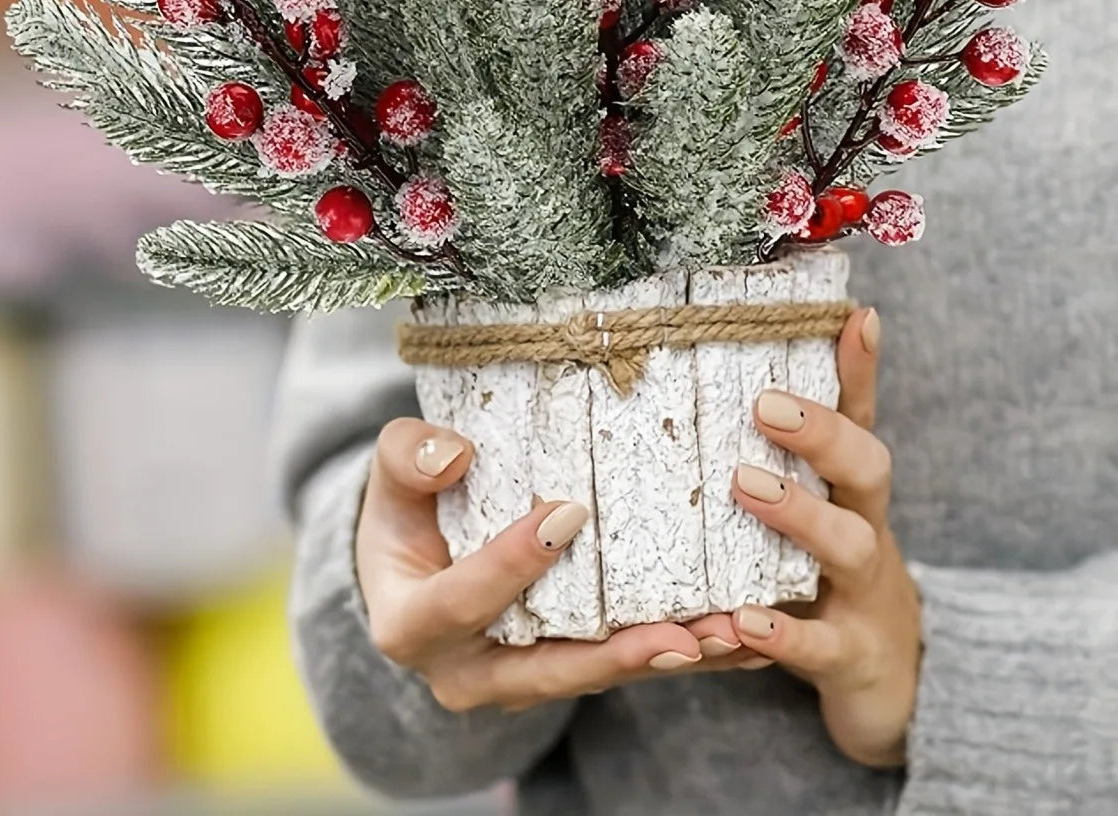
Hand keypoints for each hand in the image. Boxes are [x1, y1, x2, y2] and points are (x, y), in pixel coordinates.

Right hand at [357, 417, 766, 711]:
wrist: (417, 563)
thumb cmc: (408, 507)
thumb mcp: (391, 476)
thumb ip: (407, 456)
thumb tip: (453, 453)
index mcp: (413, 624)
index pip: (463, 599)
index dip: (512, 563)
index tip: (568, 512)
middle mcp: (467, 670)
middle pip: (548, 669)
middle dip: (620, 654)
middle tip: (686, 635)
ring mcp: (518, 679)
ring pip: (596, 675)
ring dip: (667, 658)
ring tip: (733, 638)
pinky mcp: (561, 670)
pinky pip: (620, 665)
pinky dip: (679, 652)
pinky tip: (740, 639)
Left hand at [687, 308, 921, 767]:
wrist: (881, 677)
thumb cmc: (822, 572)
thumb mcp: (805, 512)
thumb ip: (769, 463)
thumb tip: (715, 392)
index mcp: (848, 488)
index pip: (858, 415)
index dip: (860, 367)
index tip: (856, 315)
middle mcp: (865, 526)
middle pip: (868, 467)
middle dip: (822, 433)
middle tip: (765, 404)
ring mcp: (863, 591)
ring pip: (850, 543)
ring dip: (800, 513)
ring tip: (745, 484)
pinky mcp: (848, 654)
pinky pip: (817, 643)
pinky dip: (779, 632)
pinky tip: (738, 619)